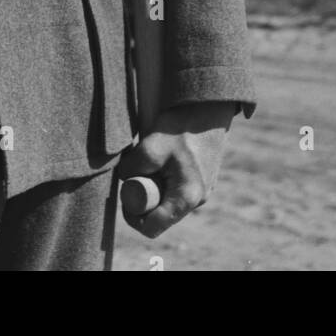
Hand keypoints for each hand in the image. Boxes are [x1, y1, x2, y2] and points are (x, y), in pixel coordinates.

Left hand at [118, 101, 235, 237]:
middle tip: (136, 173)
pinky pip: (178, 188)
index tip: (125, 194)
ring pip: (169, 200)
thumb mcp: (151, 146)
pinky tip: (164, 156)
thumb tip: (124, 180)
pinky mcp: (203, 180)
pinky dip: (166, 177)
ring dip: (155, 186)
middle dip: (144, 198)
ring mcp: (203, 191)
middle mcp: (198, 200)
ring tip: (152, 160)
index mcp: (186, 198)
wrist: (211, 107)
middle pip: (161, 215)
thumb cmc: (182, 126)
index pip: (153, 228)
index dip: (132, 217)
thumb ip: (133, 168)